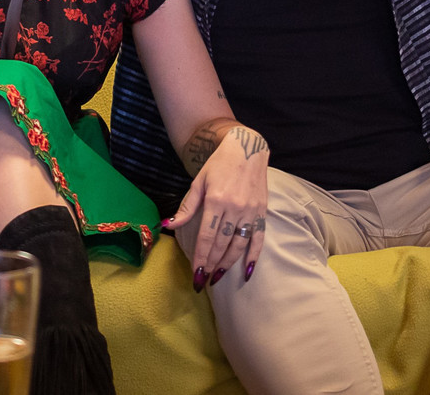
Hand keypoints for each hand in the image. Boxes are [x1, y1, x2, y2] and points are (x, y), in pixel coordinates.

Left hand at [162, 125, 268, 288]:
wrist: (247, 149)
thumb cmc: (219, 165)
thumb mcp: (199, 182)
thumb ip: (186, 207)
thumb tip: (168, 225)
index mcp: (216, 200)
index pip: (207, 236)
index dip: (201, 256)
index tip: (195, 273)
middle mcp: (235, 208)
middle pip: (222, 244)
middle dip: (211, 264)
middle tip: (203, 281)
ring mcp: (250, 211)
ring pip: (239, 244)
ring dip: (228, 263)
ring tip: (218, 276)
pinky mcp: (261, 212)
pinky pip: (258, 238)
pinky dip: (254, 256)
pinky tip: (247, 271)